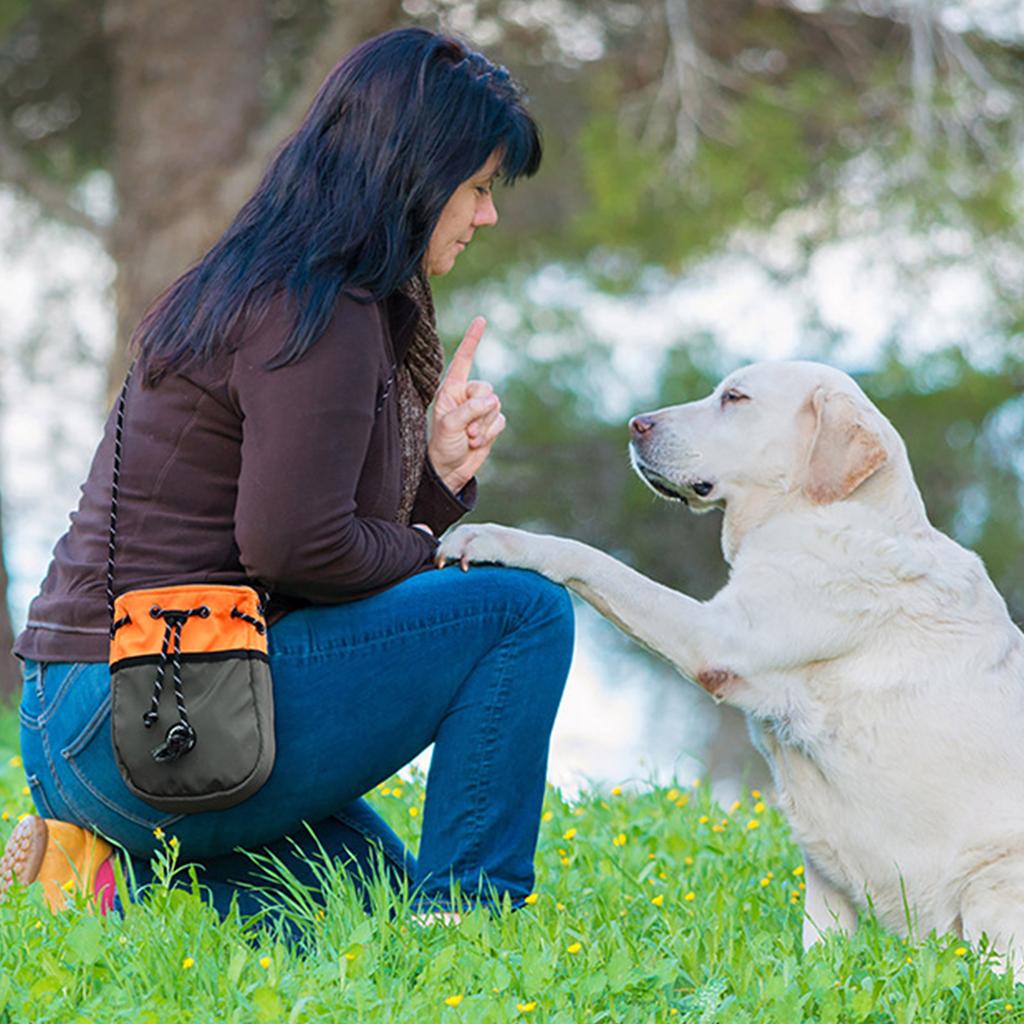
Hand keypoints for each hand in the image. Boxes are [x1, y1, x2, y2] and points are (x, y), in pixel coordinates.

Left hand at [428, 317, 506, 492]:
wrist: (450, 470)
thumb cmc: (441, 445)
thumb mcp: (449, 424)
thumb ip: (469, 409)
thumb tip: (493, 401)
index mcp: (451, 389)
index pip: (463, 360)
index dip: (472, 340)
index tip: (481, 320)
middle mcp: (466, 396)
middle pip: (486, 388)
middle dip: (479, 410)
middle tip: (467, 429)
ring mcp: (479, 410)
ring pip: (495, 406)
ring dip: (484, 425)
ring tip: (469, 438)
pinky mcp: (491, 423)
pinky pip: (500, 420)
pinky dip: (490, 433)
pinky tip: (477, 443)